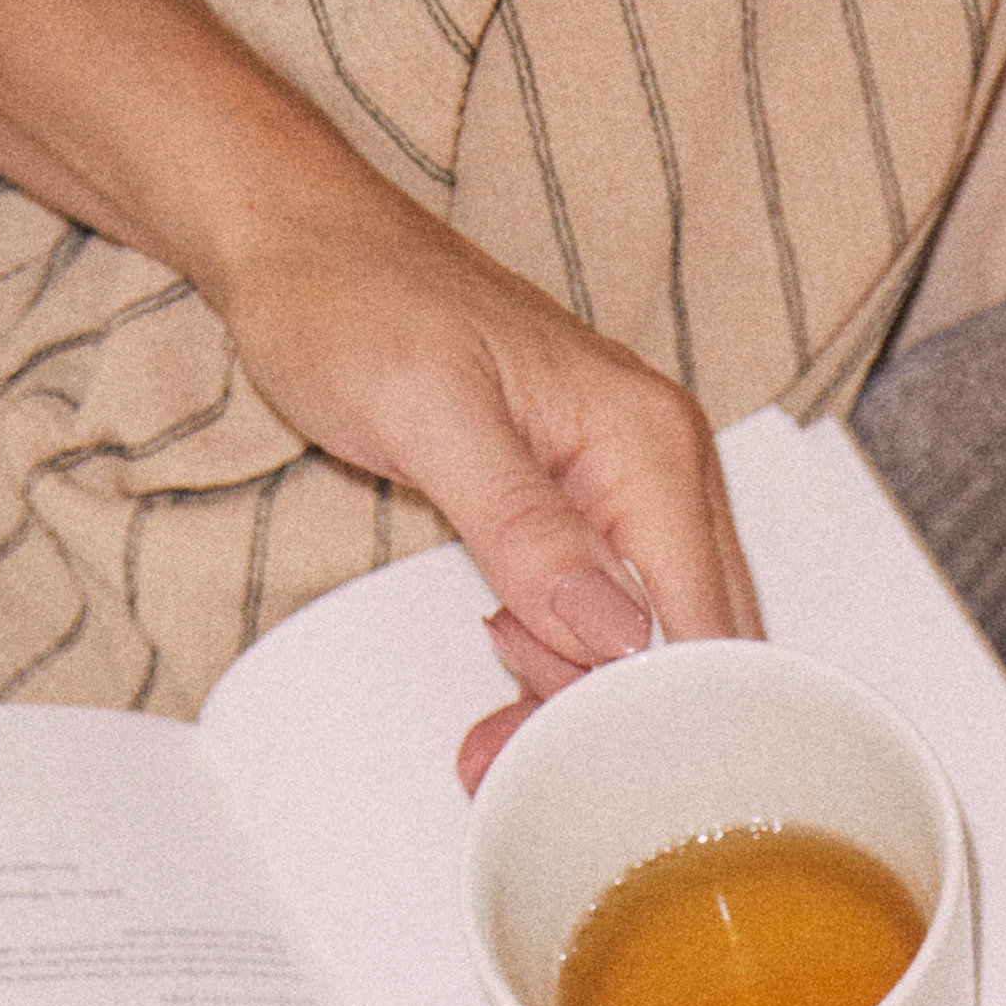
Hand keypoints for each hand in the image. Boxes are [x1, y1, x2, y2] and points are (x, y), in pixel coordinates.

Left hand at [212, 188, 756, 778]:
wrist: (302, 244)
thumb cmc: (354, 300)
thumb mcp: (429, 414)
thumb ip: (526, 526)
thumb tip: (612, 631)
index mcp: (649, 443)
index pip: (703, 623)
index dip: (652, 713)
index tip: (574, 762)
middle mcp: (660, 469)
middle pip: (693, 647)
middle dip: (612, 722)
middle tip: (507, 748)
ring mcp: (625, 493)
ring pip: (649, 647)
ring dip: (574, 705)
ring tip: (487, 724)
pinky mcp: (582, 514)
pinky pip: (604, 622)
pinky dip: (557, 671)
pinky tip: (501, 674)